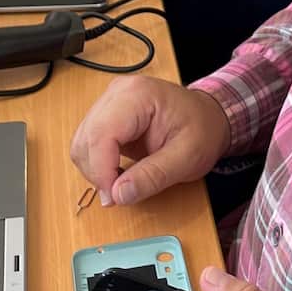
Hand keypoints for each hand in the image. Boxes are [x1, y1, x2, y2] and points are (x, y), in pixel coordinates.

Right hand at [69, 75, 231, 205]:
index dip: (101, 170)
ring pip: (82, 143)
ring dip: (96, 170)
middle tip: (120, 195)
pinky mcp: (107, 116)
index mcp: (138, 95)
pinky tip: (119, 173)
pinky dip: (98, 165)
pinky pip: (88, 144)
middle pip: (86, 139)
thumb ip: (153, 176)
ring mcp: (109, 102)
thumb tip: (118, 194)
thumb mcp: (188, 158)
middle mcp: (118, 93)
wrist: (209, 117)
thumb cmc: (203, 130)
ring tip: (123, 183)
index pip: (101, 133)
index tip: (114, 196)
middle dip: (98, 173)